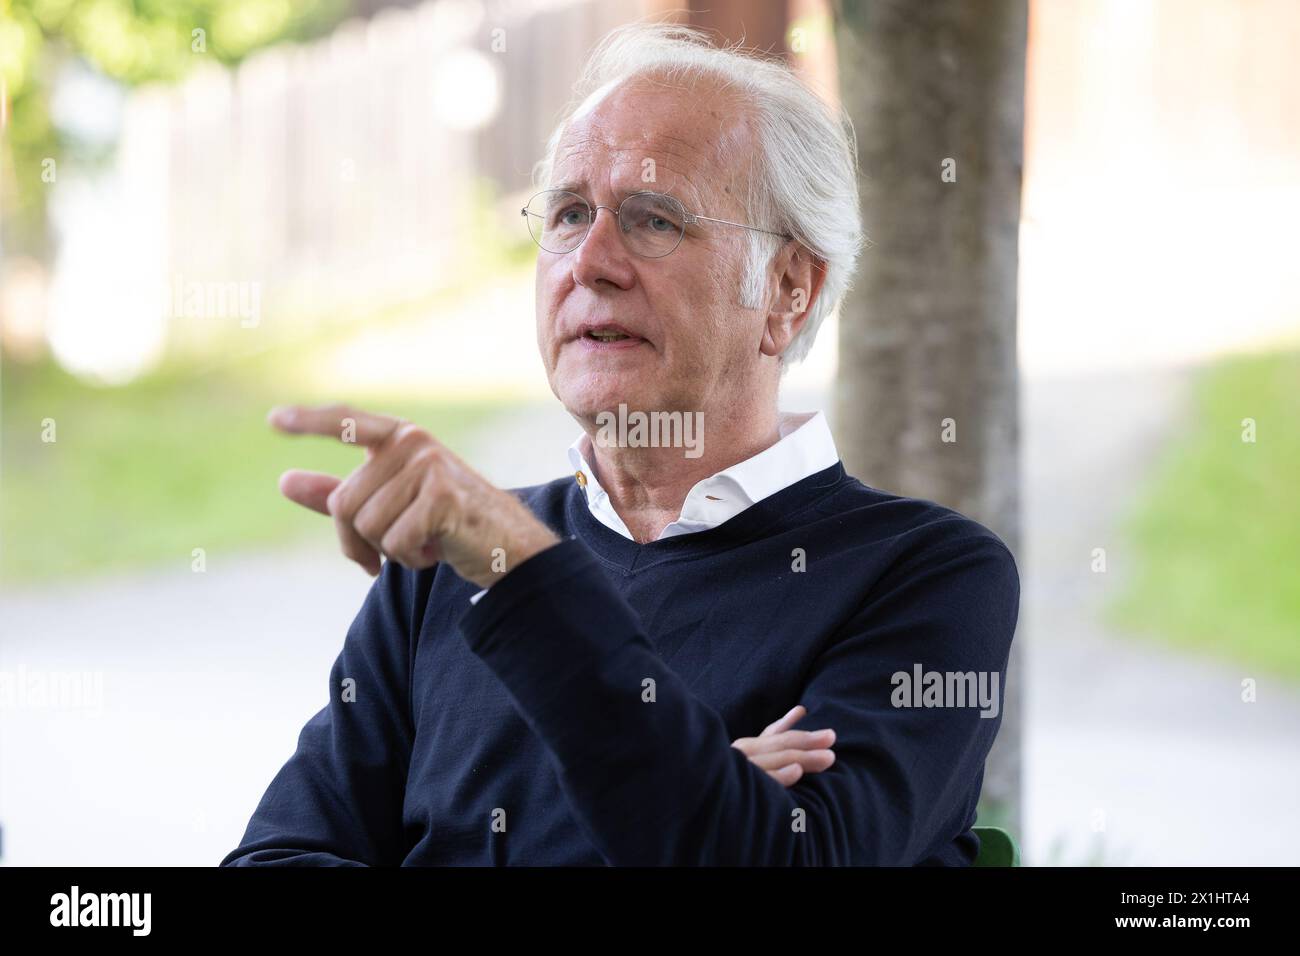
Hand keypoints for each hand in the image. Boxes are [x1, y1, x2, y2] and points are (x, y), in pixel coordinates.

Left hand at [268, 403, 559, 586]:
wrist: (507, 545)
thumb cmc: (446, 523)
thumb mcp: (388, 506)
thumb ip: (337, 494)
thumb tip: (283, 482)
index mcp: (399, 438)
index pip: (346, 423)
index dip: (310, 422)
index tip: (273, 420)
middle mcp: (413, 443)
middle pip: (345, 503)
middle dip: (360, 541)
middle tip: (394, 550)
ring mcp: (429, 466)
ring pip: (368, 527)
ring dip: (391, 551)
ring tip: (425, 542)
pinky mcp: (442, 497)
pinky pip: (394, 542)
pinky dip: (411, 559)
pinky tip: (436, 550)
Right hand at [731, 705, 835, 787]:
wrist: (702, 808)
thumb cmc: (738, 774)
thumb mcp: (758, 750)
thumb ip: (778, 731)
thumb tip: (801, 709)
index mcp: (748, 747)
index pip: (778, 736)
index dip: (803, 733)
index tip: (829, 735)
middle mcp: (743, 756)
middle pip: (780, 746)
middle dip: (808, 743)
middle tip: (832, 742)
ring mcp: (741, 772)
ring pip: (776, 761)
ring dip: (802, 757)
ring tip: (826, 757)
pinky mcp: (739, 789)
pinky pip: (764, 781)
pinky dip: (780, 775)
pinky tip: (796, 771)